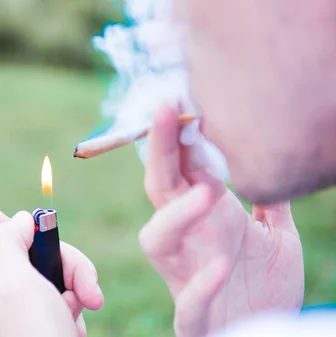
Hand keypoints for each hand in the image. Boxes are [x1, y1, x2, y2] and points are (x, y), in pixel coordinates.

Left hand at [0, 207, 103, 336]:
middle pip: (21, 240)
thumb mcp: (11, 281)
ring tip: (79, 306)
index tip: (20, 234)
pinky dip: (74, 303)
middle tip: (70, 276)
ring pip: (47, 266)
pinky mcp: (38, 316)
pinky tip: (73, 324)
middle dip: (56, 251)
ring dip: (73, 279)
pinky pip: (60, 293)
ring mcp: (16, 302)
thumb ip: (5, 240)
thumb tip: (17, 221)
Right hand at [138, 106, 303, 336]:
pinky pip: (188, 303)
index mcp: (203, 217)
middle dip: (159, 151)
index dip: (173, 134)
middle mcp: (187, 240)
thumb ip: (267, 197)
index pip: (179, 167)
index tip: (180, 97)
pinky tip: (222, 265)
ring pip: (156, 242)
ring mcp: (186, 276)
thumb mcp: (276, 234)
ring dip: (175, 217)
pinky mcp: (195, 318)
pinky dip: (199, 286)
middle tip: (167, 111)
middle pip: (160, 190)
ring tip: (207, 192)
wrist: (265, 332)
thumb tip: (273, 157)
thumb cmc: (267, 285)